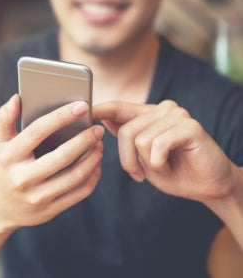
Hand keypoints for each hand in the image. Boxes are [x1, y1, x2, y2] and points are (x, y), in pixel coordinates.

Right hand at [0, 94, 103, 229]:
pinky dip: (93, 176)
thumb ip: (5, 119)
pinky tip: (96, 164)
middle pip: (62, 156)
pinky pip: (80, 193)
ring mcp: (38, 197)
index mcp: (9, 157)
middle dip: (85, 140)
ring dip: (93, 158)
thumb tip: (17, 98)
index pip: (38, 132)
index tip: (82, 106)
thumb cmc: (3, 168)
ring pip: (75, 176)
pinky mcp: (51, 210)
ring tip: (99, 145)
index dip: (61, 116)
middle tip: (97, 129)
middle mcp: (23, 179)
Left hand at [93, 100, 238, 203]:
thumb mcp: (142, 157)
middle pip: (126, 130)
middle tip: (139, 174)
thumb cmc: (173, 172)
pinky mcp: (189, 126)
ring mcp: (177, 115)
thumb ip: (127, 137)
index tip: (85, 111)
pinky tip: (170, 166)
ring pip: (140, 140)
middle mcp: (162, 109)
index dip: (101, 109)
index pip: (120, 107)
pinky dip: (159, 164)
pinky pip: (157, 145)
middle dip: (128, 160)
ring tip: (162, 168)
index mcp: (149, 115)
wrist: (207, 186)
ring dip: (147, 164)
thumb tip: (105, 120)